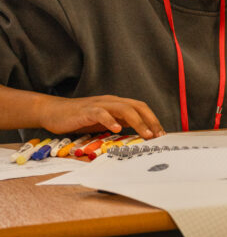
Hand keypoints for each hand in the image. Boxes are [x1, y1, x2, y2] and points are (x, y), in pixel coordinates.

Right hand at [37, 94, 164, 137]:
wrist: (54, 112)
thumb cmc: (80, 118)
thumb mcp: (104, 121)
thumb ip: (119, 123)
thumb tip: (138, 133)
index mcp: (117, 104)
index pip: (141, 108)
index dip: (153, 119)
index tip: (161, 134)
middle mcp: (111, 101)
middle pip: (137, 107)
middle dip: (150, 120)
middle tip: (158, 135)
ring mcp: (99, 105)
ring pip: (123, 109)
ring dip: (137, 121)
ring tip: (145, 134)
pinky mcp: (86, 111)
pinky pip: (101, 113)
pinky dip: (110, 121)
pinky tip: (116, 129)